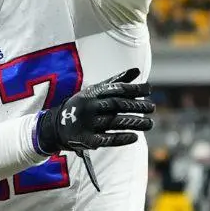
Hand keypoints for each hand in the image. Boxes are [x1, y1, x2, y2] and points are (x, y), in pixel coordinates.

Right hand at [36, 67, 153, 152]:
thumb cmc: (83, 105)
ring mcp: (87, 123)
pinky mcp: (87, 139)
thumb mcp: (95, 90)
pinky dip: (121, 138)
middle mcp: (89, 107)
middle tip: (152, 107)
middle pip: (116, 105)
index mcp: (92, 93)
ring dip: (134, 123)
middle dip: (136, 106)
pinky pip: (107, 139)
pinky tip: (135, 137)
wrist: (57, 125)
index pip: (115, 89)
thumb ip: (116, 82)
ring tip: (149, 123)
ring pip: (114, 122)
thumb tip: (137, 71)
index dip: (133, 89)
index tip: (149, 90)